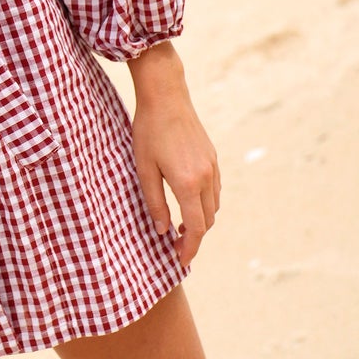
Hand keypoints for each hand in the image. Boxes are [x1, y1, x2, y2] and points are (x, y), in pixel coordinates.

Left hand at [127, 45, 220, 267]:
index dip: (189, 249)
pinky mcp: (213, 158)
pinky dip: (205, 204)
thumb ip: (154, 203)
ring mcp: (212, 167)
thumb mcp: (144, 169)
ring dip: (201, 222)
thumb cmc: (148, 131)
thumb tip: (161, 231)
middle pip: (207, 221)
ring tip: (181, 229)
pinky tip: (189, 204)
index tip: (180, 261)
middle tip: (177, 248)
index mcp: (187, 183)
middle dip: (195, 239)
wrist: (166, 97)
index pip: (195, 228)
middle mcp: (206, 178)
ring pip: (213, 207)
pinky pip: (214, 190)